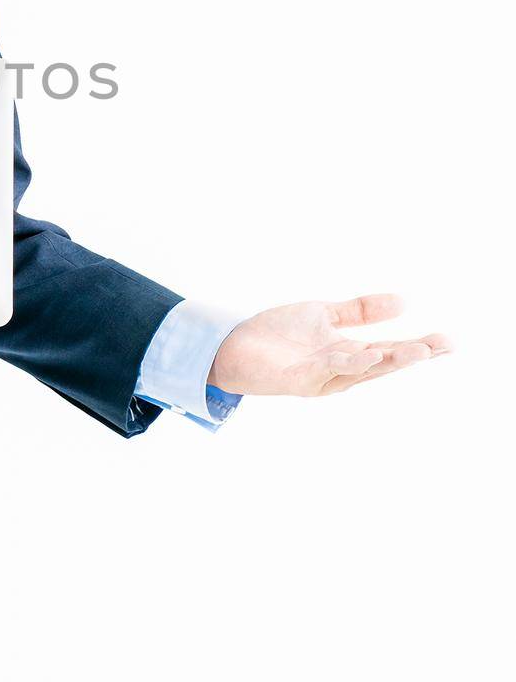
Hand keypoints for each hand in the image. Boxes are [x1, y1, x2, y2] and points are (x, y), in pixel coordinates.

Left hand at [208, 293, 451, 396]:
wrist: (233, 344)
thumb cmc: (278, 334)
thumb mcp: (323, 315)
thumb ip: (360, 311)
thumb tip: (405, 301)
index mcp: (348, 354)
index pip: (390, 351)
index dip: (419, 348)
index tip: (448, 342)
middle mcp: (339, 370)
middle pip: (382, 363)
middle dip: (412, 355)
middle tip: (442, 346)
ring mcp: (320, 377)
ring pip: (361, 370)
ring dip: (387, 360)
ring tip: (415, 350)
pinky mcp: (298, 380)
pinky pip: (328, 371)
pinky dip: (349, 363)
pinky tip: (367, 353)